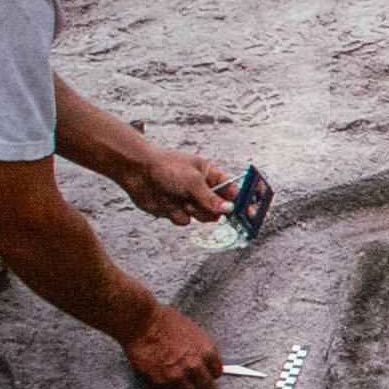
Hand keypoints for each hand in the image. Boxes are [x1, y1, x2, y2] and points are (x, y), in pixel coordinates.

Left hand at [111, 143, 232, 226]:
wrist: (137, 171)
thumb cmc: (166, 167)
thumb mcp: (192, 181)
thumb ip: (211, 198)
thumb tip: (229, 210)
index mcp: (211, 176)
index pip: (233, 191)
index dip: (242, 202)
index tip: (251, 213)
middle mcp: (202, 190)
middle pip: (220, 209)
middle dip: (212, 210)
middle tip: (208, 208)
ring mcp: (189, 201)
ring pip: (203, 218)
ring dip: (193, 211)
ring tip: (180, 199)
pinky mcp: (176, 210)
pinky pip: (185, 221)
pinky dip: (177, 214)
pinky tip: (168, 202)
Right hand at [124, 305, 224, 388]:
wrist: (141, 323)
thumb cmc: (164, 321)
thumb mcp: (193, 330)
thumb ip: (201, 348)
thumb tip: (204, 361)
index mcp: (206, 351)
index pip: (217, 372)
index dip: (211, 373)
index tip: (206, 375)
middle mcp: (195, 365)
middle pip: (206, 386)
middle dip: (202, 387)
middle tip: (196, 387)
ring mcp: (178, 375)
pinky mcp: (160, 381)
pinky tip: (167, 387)